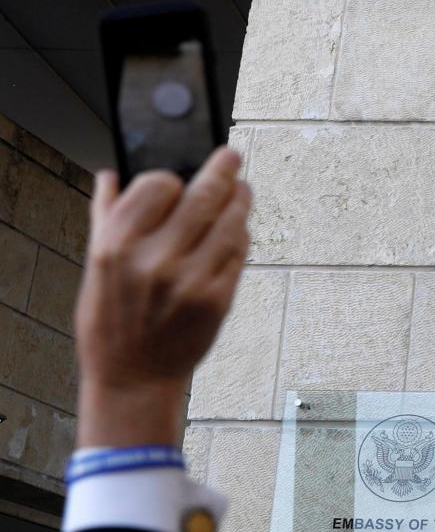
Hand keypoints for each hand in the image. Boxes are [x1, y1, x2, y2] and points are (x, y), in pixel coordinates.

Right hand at [75, 147, 250, 447]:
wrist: (133, 375)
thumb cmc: (111, 320)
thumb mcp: (95, 266)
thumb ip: (106, 215)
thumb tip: (111, 175)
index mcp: (117, 245)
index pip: (157, 184)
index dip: (172, 177)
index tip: (179, 176)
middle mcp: (154, 259)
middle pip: (203, 195)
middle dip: (223, 169)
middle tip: (232, 155)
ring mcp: (190, 279)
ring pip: (230, 222)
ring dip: (241, 200)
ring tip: (242, 190)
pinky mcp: (218, 299)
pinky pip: (239, 254)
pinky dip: (241, 237)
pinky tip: (239, 230)